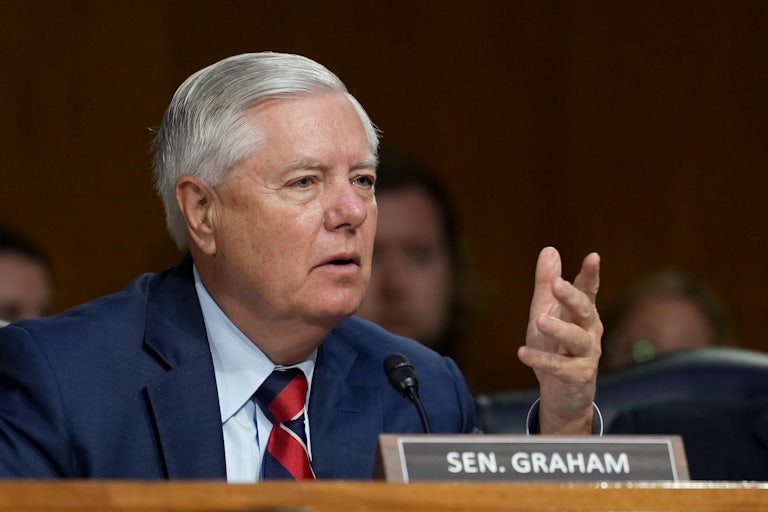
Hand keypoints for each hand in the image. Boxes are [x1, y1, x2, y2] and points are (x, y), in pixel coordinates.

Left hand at [517, 247, 602, 433]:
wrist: (560, 394)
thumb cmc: (554, 347)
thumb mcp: (545, 312)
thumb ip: (546, 284)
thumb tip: (550, 250)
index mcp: (582, 313)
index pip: (588, 290)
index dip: (590, 274)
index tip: (593, 257)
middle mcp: (589, 331)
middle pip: (584, 310)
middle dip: (572, 297)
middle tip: (557, 284)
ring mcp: (586, 354)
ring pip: (576, 338)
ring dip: (558, 329)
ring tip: (540, 321)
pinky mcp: (577, 376)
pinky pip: (559, 367)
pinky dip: (541, 360)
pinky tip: (522, 353)